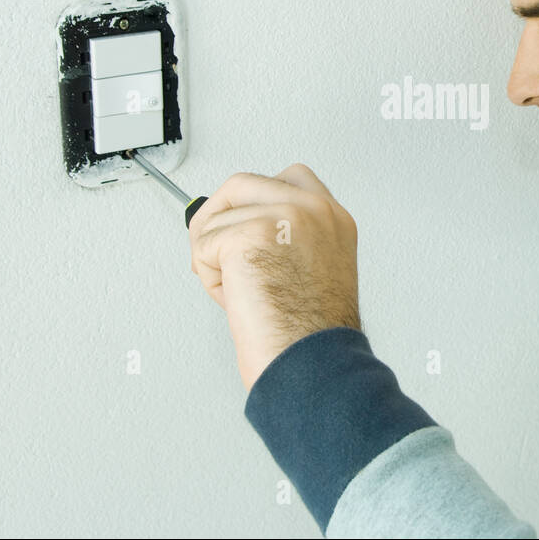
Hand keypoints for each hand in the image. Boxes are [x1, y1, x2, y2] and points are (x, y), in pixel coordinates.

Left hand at [188, 163, 360, 390]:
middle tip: (219, 257)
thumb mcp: (319, 268)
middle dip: (220, 219)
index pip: (289, 178)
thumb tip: (242, 228)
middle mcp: (314, 209)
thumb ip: (293, 238)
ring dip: (213, 256)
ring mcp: (284, 215)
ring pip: (216, 215)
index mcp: (334, 218)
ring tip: (237, 289)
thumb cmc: (311, 334)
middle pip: (241, 185)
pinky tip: (235, 297)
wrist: (311, 361)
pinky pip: (204, 243)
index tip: (245, 228)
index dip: (255, 201)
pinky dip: (209, 276)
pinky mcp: (251, 232)